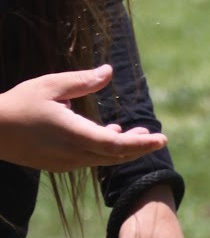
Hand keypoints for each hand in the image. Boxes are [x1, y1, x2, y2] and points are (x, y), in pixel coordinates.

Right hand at [0, 65, 167, 172]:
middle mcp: (72, 154)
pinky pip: (88, 160)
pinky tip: (105, 134)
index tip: (161, 139)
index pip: (117, 145)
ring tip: (135, 134)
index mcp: (74, 134)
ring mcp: (64, 163)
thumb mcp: (51, 85)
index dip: (142, 144)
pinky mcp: (57, 165)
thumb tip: (109, 71)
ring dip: (120, 148)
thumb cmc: (19, 104)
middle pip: (115, 155)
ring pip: (102, 159)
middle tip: (155, 137)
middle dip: (137, 146)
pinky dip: (102, 150)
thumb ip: (82, 81)